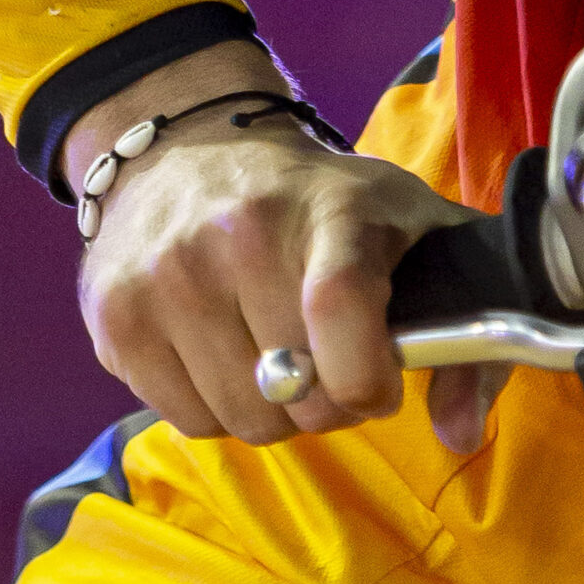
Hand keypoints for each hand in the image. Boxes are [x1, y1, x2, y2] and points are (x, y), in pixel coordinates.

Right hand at [71, 46, 494, 451]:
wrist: (196, 150)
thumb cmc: (326, 205)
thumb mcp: (416, 233)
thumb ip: (467, 336)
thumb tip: (461, 434)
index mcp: (329, 209)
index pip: (340, 305)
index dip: (366, 375)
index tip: (379, 385)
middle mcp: (238, 234)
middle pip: (297, 388)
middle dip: (328, 400)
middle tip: (330, 362)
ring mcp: (168, 274)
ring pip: (242, 417)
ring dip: (273, 410)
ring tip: (279, 355)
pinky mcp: (116, 313)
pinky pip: (186, 420)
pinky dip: (216, 408)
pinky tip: (227, 353)